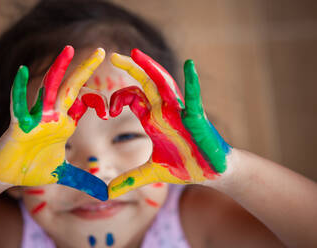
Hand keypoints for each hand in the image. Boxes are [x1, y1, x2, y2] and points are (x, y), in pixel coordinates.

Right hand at [0, 46, 107, 200]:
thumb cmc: (32, 168)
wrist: (7, 175)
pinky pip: (19, 105)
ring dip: (58, 70)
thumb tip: (103, 193)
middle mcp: (52, 116)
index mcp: (63, 123)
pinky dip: (20, 90)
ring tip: (69, 51)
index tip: (109, 111)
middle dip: (84, 70)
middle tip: (101, 51)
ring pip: (49, 89)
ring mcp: (35, 118)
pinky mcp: (18, 125)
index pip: (83, 103)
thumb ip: (82, 180)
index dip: (97, 102)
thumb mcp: (62, 174)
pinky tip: (22, 73)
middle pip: (70, 88)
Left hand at [108, 49, 230, 197]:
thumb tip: (107, 193)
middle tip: (113, 55)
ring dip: (151, 68)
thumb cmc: (185, 166)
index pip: (133, 98)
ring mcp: (180, 113)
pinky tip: (189, 66)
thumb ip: (130, 179)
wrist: (211, 172)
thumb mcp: (152, 173)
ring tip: (137, 54)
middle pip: (146, 84)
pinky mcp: (197, 118)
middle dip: (131, 69)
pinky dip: (192, 82)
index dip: (118, 99)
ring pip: (165, 85)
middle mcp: (164, 111)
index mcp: (153, 119)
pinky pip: (194, 98)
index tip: (106, 111)